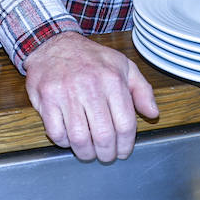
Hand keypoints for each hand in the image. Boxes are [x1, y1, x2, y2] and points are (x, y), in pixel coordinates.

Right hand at [23, 31, 157, 162]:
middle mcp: (90, 86)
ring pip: (79, 138)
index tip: (123, 151)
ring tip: (89, 152)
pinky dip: (64, 142)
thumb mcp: (123, 66)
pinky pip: (56, 132)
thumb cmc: (91, 58)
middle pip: (103, 135)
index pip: (125, 124)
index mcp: (113, 79)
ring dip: (86, 153)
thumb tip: (153, 114)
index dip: (126, 145)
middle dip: (107, 154)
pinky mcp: (47, 98)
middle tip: (106, 156)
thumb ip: (142, 90)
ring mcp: (66, 93)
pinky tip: (69, 139)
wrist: (55, 43)